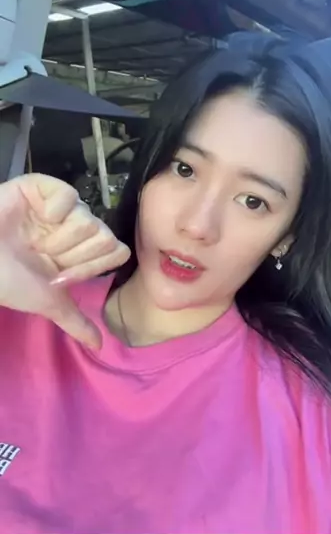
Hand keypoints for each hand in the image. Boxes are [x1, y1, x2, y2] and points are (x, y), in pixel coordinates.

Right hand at [0, 173, 129, 348]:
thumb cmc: (8, 281)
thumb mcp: (47, 302)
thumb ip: (75, 321)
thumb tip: (99, 346)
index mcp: (83, 249)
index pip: (117, 252)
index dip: (89, 267)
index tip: (60, 275)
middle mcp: (78, 225)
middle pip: (106, 237)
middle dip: (71, 256)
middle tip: (44, 256)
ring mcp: (63, 205)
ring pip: (89, 220)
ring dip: (57, 238)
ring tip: (34, 241)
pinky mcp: (44, 187)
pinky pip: (69, 196)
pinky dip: (52, 211)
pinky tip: (36, 218)